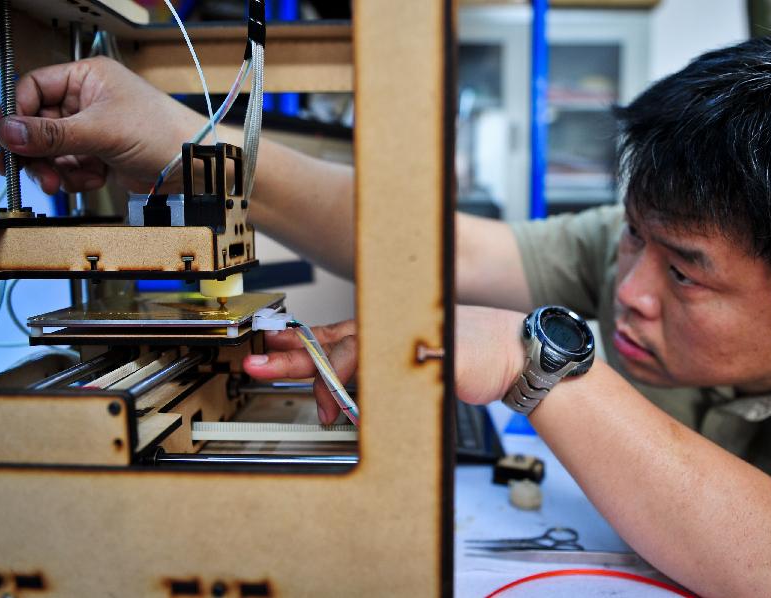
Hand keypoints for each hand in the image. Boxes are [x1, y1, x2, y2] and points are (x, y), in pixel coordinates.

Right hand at [0, 56, 205, 193]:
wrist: (194, 166)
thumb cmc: (163, 133)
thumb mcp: (102, 130)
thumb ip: (53, 134)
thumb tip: (9, 132)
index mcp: (87, 78)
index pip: (34, 88)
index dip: (18, 113)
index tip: (9, 138)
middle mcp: (87, 101)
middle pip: (39, 124)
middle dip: (34, 150)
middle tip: (27, 169)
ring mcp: (94, 130)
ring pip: (52, 150)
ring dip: (52, 168)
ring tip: (59, 180)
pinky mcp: (101, 155)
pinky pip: (71, 167)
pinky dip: (75, 177)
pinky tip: (91, 180)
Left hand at [241, 307, 524, 422]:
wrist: (511, 351)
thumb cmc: (469, 354)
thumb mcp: (414, 358)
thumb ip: (381, 366)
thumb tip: (345, 385)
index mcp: (382, 329)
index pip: (331, 334)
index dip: (297, 341)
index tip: (268, 345)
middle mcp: (387, 330)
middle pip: (330, 341)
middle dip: (291, 356)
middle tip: (259, 365)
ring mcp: (403, 341)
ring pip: (351, 355)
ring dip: (326, 379)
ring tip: (319, 408)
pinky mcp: (422, 355)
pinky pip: (384, 374)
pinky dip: (362, 391)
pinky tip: (347, 407)